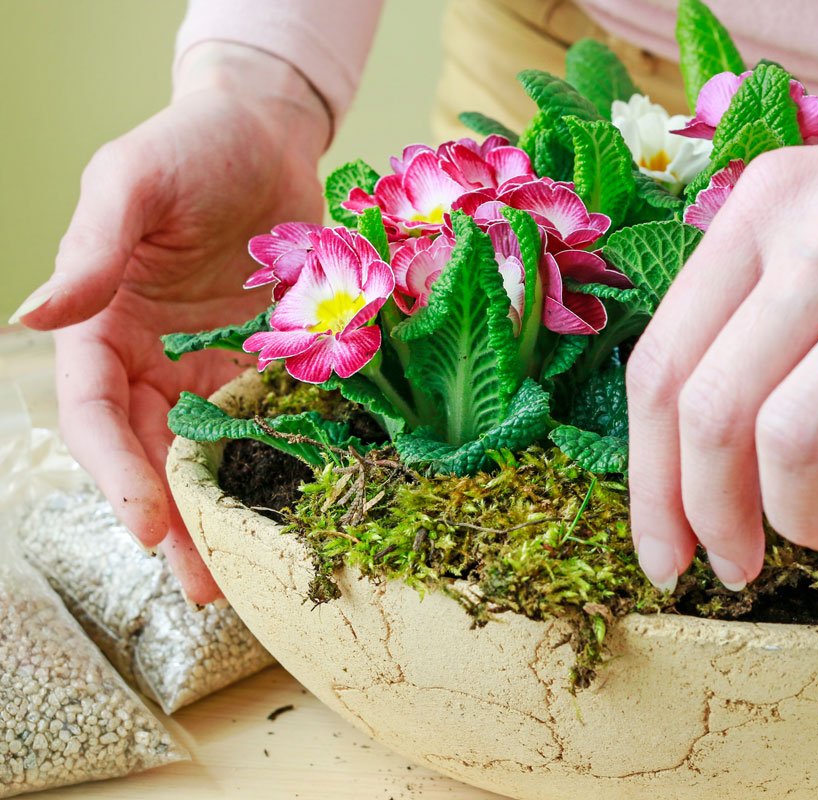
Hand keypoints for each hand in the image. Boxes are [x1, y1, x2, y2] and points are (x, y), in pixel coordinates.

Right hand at [14, 43, 327, 602]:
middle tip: (206, 586)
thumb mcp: (131, 183)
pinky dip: (284, 464)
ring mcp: (216, 364)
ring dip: (229, 511)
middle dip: (177, 520)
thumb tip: (27, 318)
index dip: (115, 473)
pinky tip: (307, 506)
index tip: (147, 526)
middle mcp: (156, 357)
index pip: (97, 413)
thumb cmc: (189, 145)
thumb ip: (92, 251)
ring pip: (214, 452)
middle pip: (156, 453)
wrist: (269, 132)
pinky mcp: (273, 359)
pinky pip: (274, 420)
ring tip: (254, 574)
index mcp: (106, 326)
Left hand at [627, 16, 817, 590]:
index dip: (650, 482)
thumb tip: (695, 443)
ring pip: (792, 442)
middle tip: (735, 566)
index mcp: (764, 207)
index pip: (660, 366)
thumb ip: (758, 297)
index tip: (664, 550)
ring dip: (796, 521)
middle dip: (707, 520)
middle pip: (711, 415)